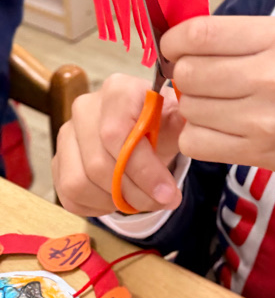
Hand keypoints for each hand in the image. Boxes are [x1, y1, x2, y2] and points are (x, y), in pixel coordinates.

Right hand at [53, 76, 184, 215]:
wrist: (143, 132)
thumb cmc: (160, 124)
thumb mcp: (176, 121)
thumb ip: (181, 123)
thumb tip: (192, 124)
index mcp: (117, 90)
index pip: (117, 135)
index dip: (142, 170)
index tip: (168, 193)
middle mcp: (85, 107)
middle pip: (98, 164)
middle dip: (135, 192)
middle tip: (162, 201)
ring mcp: (67, 134)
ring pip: (79, 183)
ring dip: (114, 201)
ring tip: (142, 199)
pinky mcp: (59, 160)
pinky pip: (69, 195)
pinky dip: (97, 207)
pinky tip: (119, 199)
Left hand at [163, 16, 274, 191]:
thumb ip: (246, 38)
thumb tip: (185, 40)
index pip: (200, 33)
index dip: (175, 40)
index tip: (177, 47)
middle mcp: (273, 75)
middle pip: (188, 72)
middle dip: (183, 73)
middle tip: (201, 77)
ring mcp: (264, 118)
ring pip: (189, 107)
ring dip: (192, 105)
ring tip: (218, 103)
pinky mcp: (259, 152)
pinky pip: (196, 142)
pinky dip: (198, 136)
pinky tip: (219, 129)